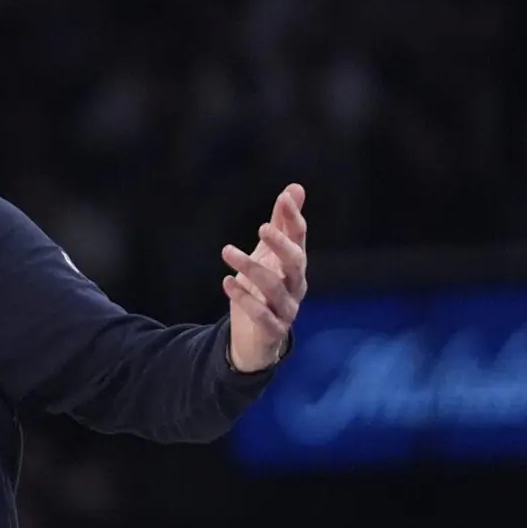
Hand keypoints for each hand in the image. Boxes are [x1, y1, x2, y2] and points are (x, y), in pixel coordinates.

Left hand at [224, 183, 308, 371]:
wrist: (257, 339)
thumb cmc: (264, 291)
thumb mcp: (269, 255)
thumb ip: (281, 225)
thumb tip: (295, 188)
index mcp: (295, 266)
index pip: (299, 238)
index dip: (293, 218)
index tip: (284, 198)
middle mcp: (296, 285)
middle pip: (296, 262)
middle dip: (281, 244)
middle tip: (262, 227)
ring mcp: (286, 309)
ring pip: (274, 287)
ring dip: (250, 267)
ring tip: (227, 251)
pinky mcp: (272, 329)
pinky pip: (261, 314)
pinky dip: (243, 298)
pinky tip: (226, 282)